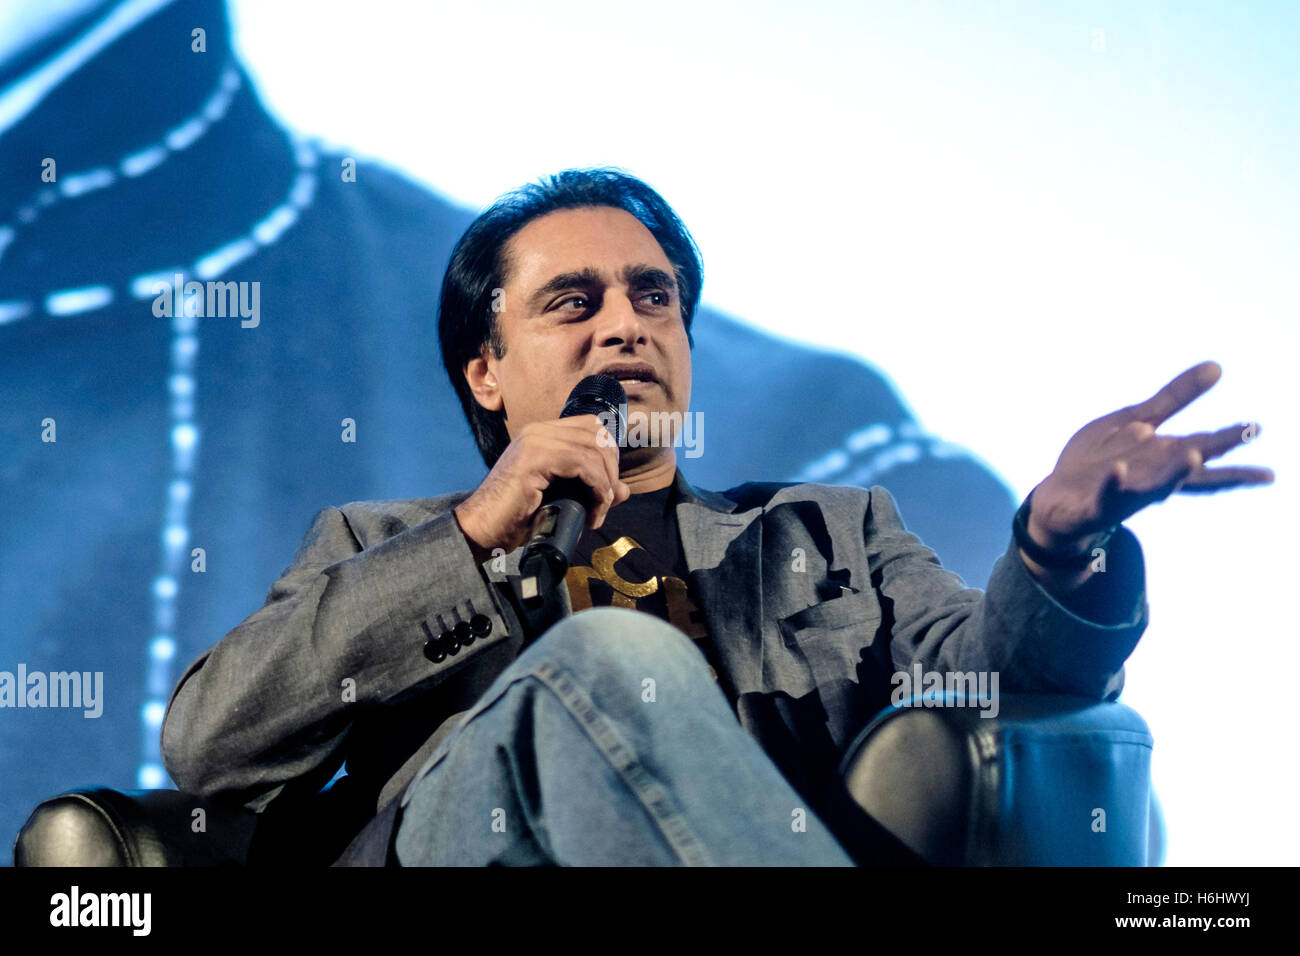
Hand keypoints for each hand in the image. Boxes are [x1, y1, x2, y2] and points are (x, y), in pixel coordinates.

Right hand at [453, 414, 630, 561]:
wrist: (482, 529)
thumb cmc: (517, 517)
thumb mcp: (562, 499)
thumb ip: (592, 490)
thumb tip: (625, 490)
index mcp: (542, 434)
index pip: (591, 426)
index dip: (608, 454)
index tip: (608, 487)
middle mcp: (538, 431)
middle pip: (597, 434)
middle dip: (611, 469)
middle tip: (606, 501)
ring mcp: (535, 442)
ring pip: (593, 450)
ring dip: (605, 485)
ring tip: (598, 512)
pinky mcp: (534, 459)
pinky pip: (583, 465)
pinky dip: (597, 490)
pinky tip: (592, 513)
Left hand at [1027, 361, 1274, 550]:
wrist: (1056, 500)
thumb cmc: (1101, 462)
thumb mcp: (1136, 422)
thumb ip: (1174, 398)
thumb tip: (1217, 366)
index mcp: (1163, 457)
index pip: (1205, 454)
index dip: (1236, 458)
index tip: (1270, 473)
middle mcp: (1150, 477)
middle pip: (1186, 466)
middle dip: (1213, 451)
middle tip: (1246, 436)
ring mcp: (1124, 493)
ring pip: (1153, 486)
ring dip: (1173, 472)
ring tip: (1192, 454)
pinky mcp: (1096, 504)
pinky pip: (1106, 494)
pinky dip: (1114, 483)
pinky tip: (1118, 470)